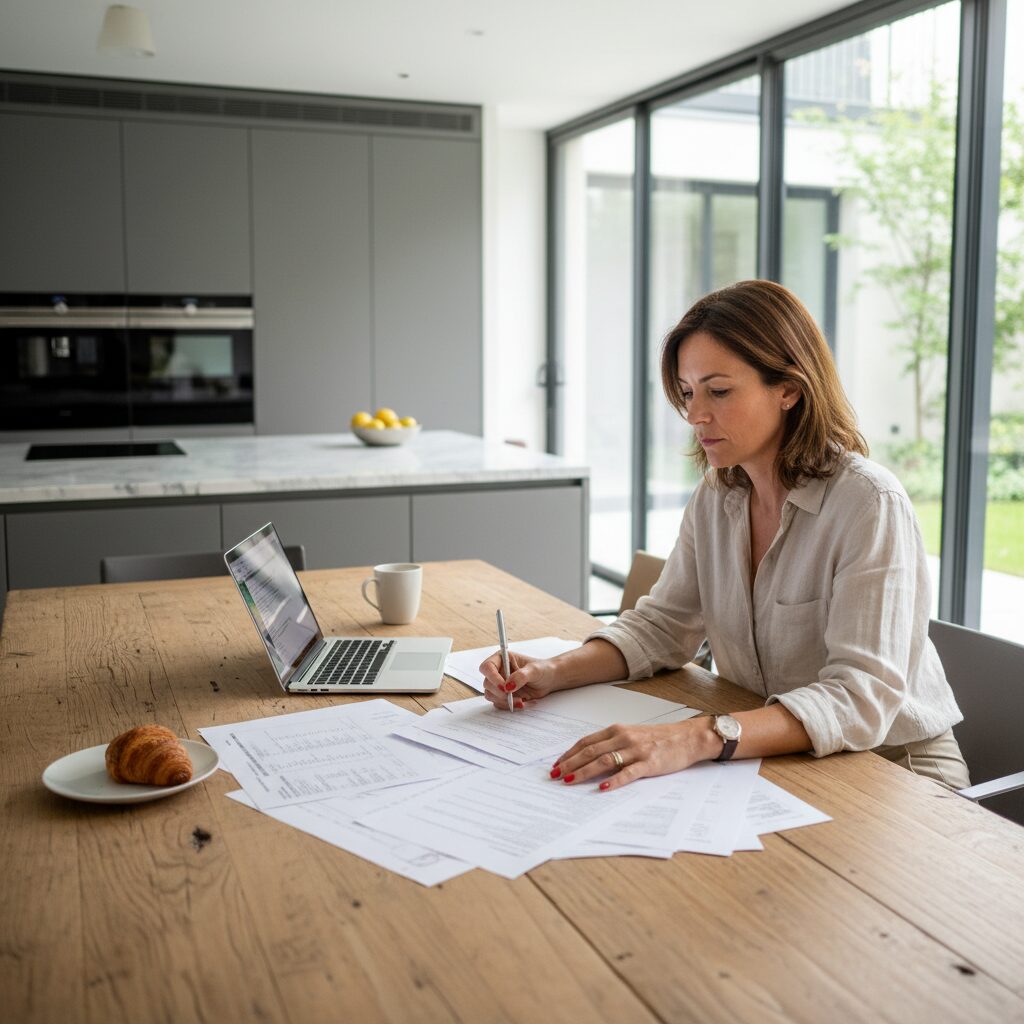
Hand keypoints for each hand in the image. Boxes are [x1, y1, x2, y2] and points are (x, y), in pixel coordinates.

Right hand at [480, 651, 562, 709]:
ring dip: (504, 701)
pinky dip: (508, 705)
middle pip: (487, 683)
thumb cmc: (542, 669)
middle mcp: (498, 671)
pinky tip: (522, 703)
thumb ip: (521, 676)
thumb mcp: (534, 670)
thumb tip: (508, 686)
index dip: (492, 677)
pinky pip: (498, 703)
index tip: (504, 687)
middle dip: (500, 693)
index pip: (487, 667)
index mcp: (502, 659)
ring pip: (491, 695)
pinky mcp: (503, 695)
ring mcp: (499, 684)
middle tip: (512, 696)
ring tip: (521, 701)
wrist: (549, 680)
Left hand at [552, 718, 718, 789]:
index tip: (556, 764)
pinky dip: (613, 781)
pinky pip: (628, 773)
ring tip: (569, 781)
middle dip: (570, 764)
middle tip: (555, 776)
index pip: (586, 742)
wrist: (687, 737)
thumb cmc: (659, 738)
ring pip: (604, 761)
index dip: (569, 753)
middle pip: (590, 751)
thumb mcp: (632, 735)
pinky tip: (601, 788)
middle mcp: (624, 737)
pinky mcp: (649, 763)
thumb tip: (589, 757)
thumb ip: (612, 743)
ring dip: (584, 772)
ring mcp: (636, 750)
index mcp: (617, 730)